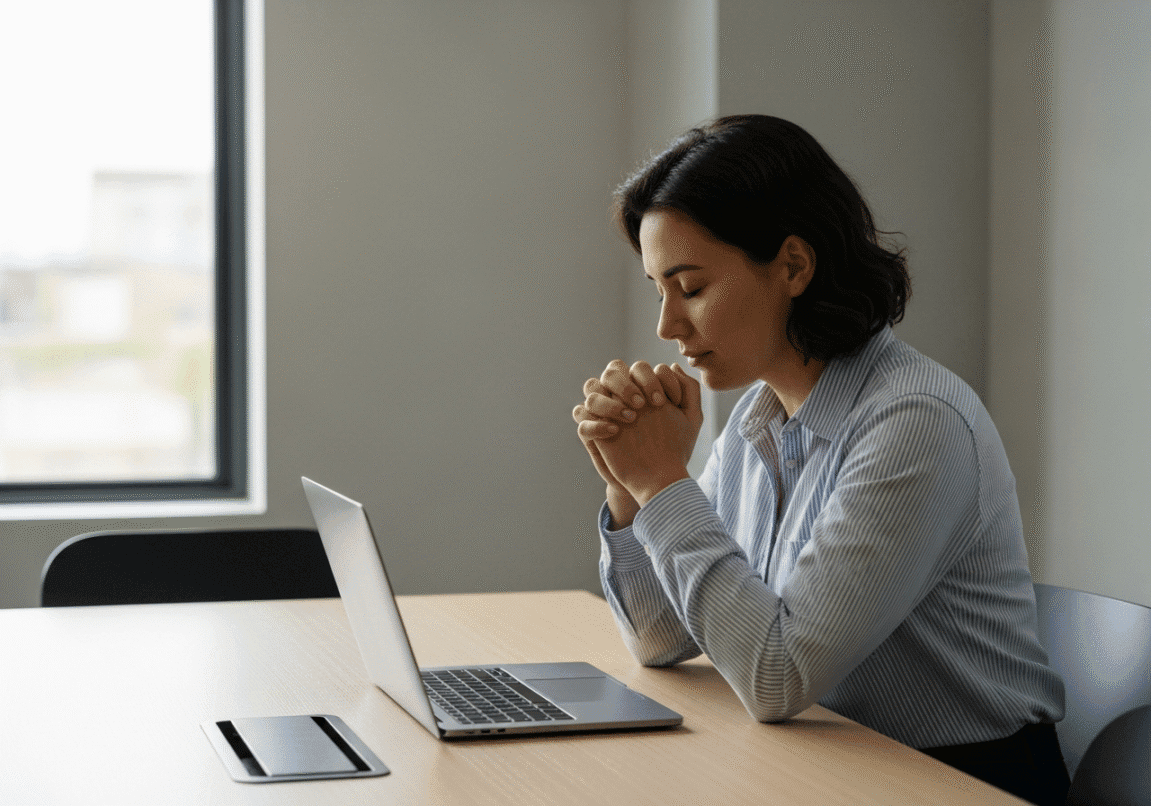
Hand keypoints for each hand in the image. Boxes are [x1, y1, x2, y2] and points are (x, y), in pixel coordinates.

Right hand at [593, 364, 702, 506]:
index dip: (651, 378)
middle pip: (611, 371)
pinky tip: (615, 432)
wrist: (659, 479)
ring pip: (591, 387)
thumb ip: (689, 389)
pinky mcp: (593, 432)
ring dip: (609, 400)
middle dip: (626, 383)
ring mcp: (604, 412)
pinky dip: (595, 421)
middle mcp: (621, 396)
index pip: (638, 367)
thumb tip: (672, 366)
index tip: (667, 402)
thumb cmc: (676, 447)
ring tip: (631, 418)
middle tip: (644, 404)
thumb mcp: (692, 419)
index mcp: (642, 389)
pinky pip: (581, 416)